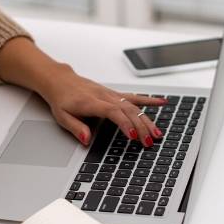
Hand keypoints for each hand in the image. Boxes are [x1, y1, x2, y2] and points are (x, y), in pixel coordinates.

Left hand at [38, 64, 166, 146]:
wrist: (60, 81)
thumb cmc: (61, 99)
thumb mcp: (62, 116)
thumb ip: (75, 128)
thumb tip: (86, 139)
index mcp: (91, 102)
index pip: (112, 112)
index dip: (124, 124)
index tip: (133, 136)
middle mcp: (104, 96)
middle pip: (127, 110)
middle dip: (140, 126)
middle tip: (149, 141)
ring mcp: (110, 94)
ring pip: (133, 105)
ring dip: (146, 119)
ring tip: (157, 133)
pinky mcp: (114, 94)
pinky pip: (134, 96)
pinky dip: (149, 99)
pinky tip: (162, 102)